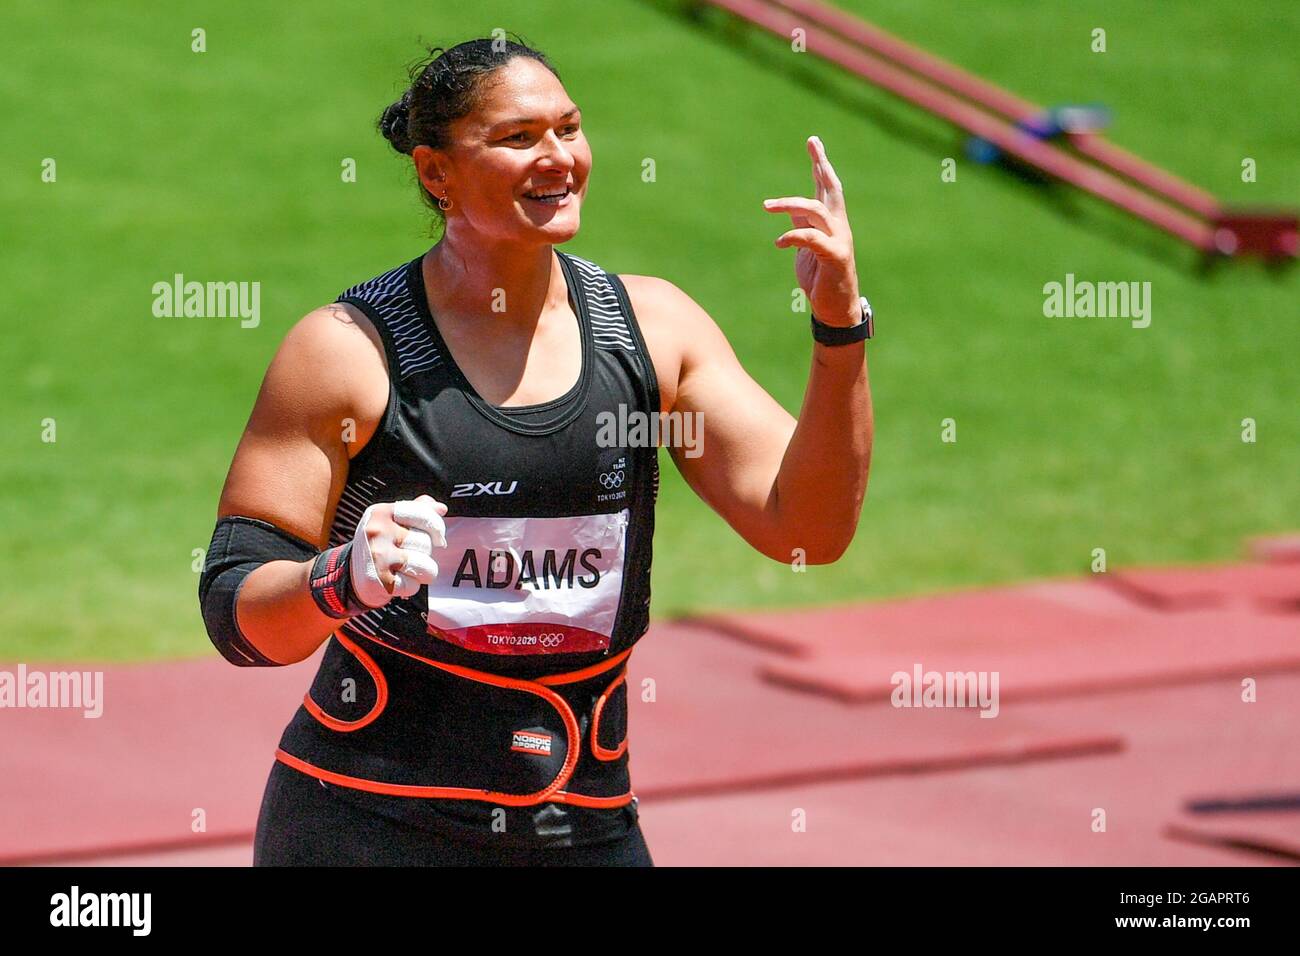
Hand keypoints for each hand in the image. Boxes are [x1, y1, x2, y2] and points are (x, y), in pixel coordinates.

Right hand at [350, 494, 447, 606]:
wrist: (349, 576)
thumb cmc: (379, 546)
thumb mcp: (391, 522)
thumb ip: (416, 511)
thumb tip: (441, 508)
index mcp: (382, 513)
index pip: (423, 513)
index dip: (437, 526)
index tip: (437, 536)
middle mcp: (377, 532)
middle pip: (425, 542)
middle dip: (425, 552)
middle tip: (410, 555)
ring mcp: (378, 557)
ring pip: (425, 566)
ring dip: (423, 572)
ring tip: (408, 569)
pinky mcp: (380, 581)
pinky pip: (413, 585)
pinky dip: (410, 587)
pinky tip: (398, 581)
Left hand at [763, 136, 860, 327]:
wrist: (835, 309)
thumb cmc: (821, 278)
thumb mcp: (807, 249)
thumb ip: (802, 227)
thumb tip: (790, 211)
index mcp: (831, 223)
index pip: (826, 187)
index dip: (820, 164)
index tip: (813, 141)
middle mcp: (838, 226)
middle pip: (831, 188)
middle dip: (821, 164)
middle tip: (812, 142)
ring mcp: (839, 240)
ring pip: (816, 210)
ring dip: (790, 205)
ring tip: (766, 206)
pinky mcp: (836, 257)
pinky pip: (812, 239)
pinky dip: (793, 236)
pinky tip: (778, 242)